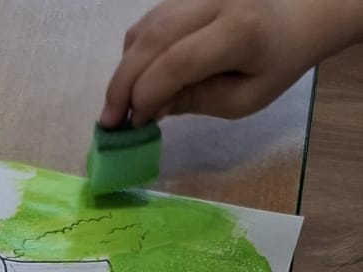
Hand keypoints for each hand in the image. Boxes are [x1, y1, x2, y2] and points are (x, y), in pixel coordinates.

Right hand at [101, 0, 362, 125]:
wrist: (297, 15)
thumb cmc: (275, 63)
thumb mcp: (243, 99)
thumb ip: (196, 102)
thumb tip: (147, 110)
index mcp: (239, 31)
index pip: (177, 62)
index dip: (147, 95)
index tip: (134, 125)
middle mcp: (215, 0)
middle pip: (152, 40)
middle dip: (123, 84)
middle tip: (109, 122)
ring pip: (144, 29)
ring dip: (126, 70)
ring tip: (123, 104)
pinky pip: (149, 22)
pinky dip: (136, 54)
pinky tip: (139, 79)